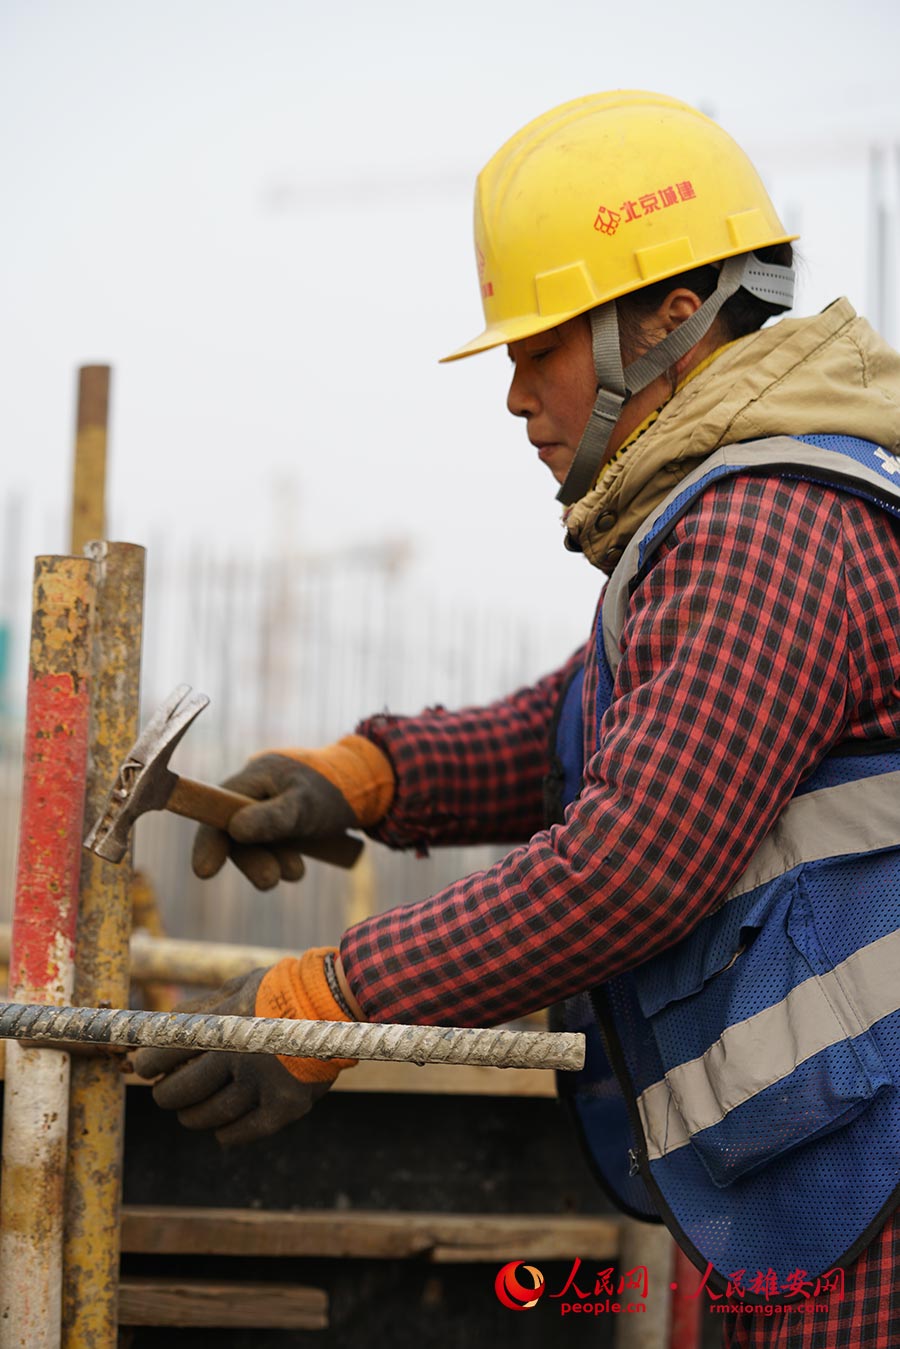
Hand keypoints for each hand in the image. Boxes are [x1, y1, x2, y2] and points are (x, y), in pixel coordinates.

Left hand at [132, 949, 355, 1144]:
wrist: (334, 1002)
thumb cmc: (278, 991)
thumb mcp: (235, 987)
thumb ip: (197, 1009)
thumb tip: (156, 1028)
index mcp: (221, 1024)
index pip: (163, 1055)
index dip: (146, 1065)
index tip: (147, 1068)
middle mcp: (238, 1056)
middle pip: (180, 1093)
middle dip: (166, 1095)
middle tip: (167, 1092)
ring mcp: (262, 1085)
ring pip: (207, 1116)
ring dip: (191, 1116)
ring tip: (192, 1110)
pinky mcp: (284, 1106)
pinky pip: (241, 1133)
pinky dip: (224, 1134)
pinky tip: (222, 1128)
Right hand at [193, 736, 393, 889]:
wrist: (364, 786)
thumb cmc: (333, 789)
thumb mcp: (305, 804)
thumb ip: (273, 817)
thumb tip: (235, 831)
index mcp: (252, 778)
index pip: (217, 812)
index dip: (208, 842)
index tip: (204, 872)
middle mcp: (254, 794)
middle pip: (236, 834)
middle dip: (251, 860)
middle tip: (269, 881)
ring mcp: (267, 810)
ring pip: (257, 845)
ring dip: (272, 863)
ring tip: (297, 872)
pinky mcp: (282, 824)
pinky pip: (273, 847)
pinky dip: (283, 859)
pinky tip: (298, 866)